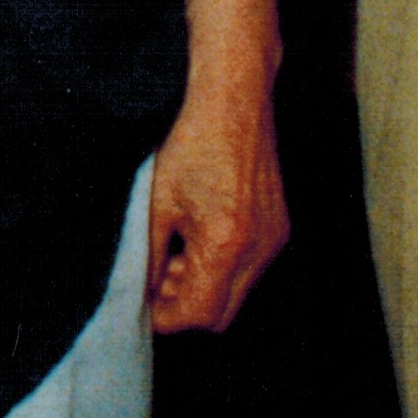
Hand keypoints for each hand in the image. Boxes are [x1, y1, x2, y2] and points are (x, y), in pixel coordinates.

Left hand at [144, 67, 289, 335]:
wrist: (234, 100)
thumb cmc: (193, 143)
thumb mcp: (156, 203)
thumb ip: (147, 255)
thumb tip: (138, 291)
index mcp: (226, 245)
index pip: (198, 313)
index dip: (165, 318)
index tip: (142, 306)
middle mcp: (258, 249)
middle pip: (221, 315)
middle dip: (184, 307)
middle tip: (155, 283)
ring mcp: (274, 239)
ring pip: (236, 293)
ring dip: (203, 288)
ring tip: (173, 255)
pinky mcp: (279, 228)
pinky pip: (249, 269)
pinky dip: (222, 268)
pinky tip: (198, 239)